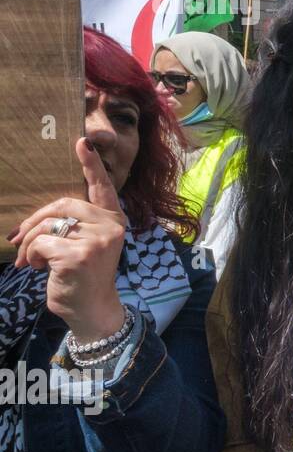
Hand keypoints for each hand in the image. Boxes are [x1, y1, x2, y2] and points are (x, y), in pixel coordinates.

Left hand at [8, 139, 127, 340]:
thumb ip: (74, 226)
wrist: (92, 310)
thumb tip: (32, 223)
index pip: (102, 188)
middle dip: (34, 222)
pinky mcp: (79, 255)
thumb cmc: (84, 276)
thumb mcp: (85, 245)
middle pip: (62, 206)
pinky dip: (32, 256)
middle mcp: (110, 227)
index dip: (91, 165)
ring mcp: (97, 240)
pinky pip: (41, 243)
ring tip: (32, 261)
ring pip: (47, 226)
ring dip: (30, 245)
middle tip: (19, 240)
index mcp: (113, 221)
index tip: (82, 141)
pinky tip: (39, 268)